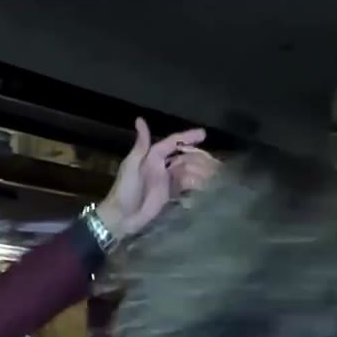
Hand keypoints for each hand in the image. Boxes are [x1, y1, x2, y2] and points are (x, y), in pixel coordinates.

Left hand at [98, 118, 209, 238]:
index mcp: (152, 157)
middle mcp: (161, 166)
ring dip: (198, 171)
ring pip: (186, 171)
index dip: (188, 137)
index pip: (173, 143)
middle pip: (183, 157)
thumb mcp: (132, 165)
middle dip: (198, 157)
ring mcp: (166, 181)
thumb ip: (141, 145)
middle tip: (214, 161)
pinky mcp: (169, 195)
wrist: (122, 217)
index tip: (204, 134)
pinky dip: (194, 185)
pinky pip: (184, 187)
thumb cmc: (125, 190)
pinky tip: (205, 185)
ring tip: (213, 173)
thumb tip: (140, 119)